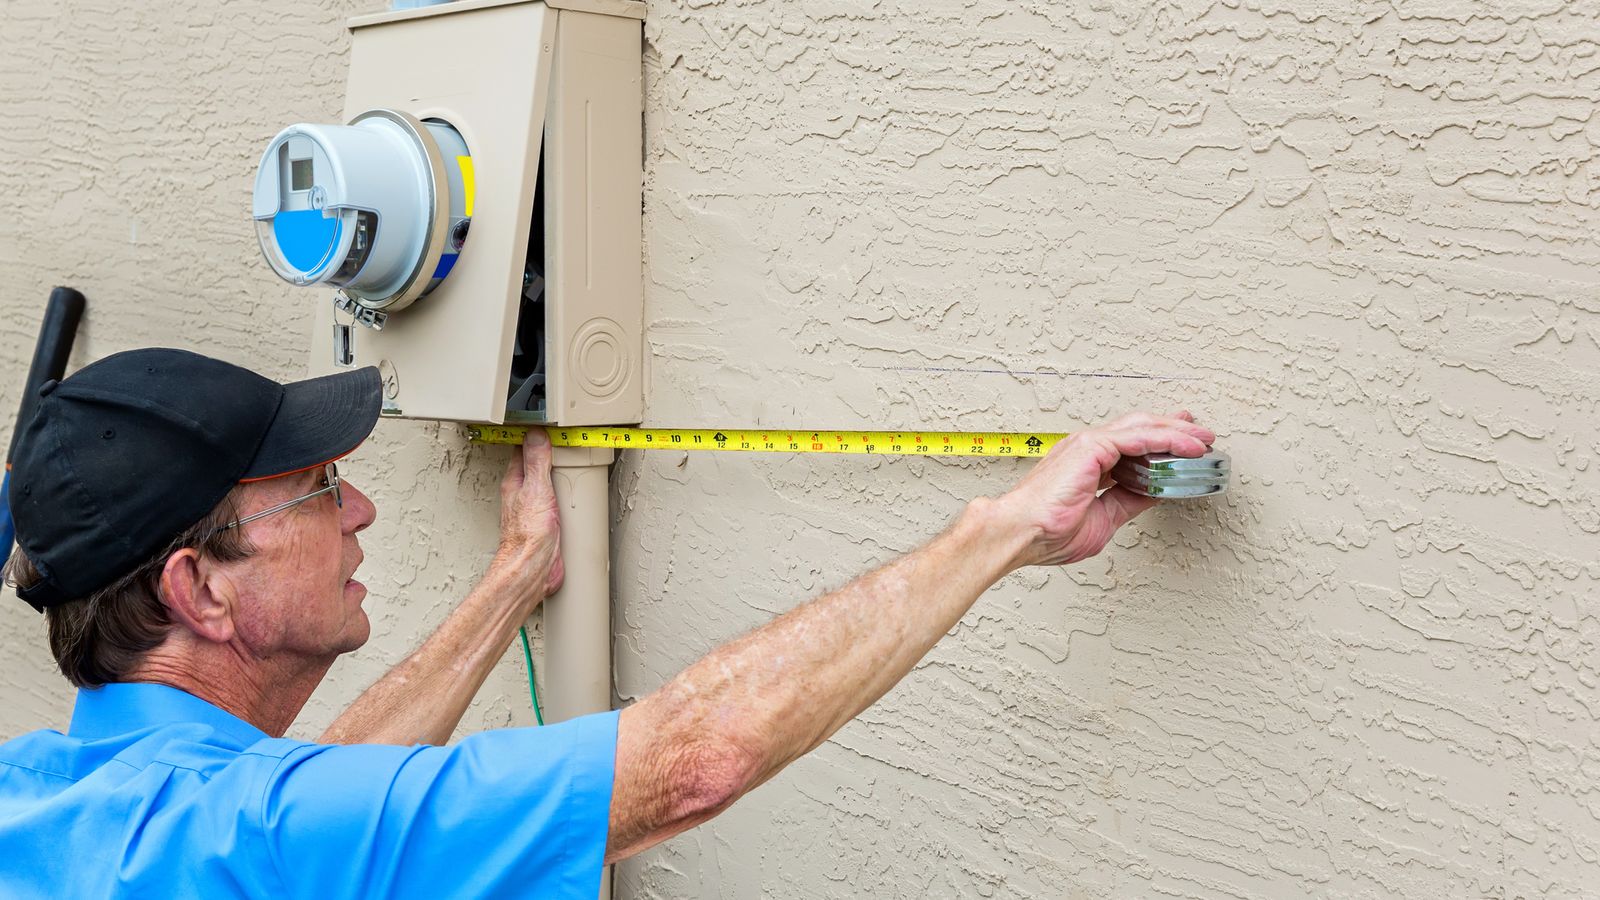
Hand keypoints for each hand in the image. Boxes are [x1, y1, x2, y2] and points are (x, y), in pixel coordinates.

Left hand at [495, 428, 564, 602]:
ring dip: (558, 472)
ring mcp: (535, 507)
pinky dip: (566, 493)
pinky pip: (557, 500)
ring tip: (569, 457)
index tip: (549, 422)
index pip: (524, 449)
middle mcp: (524, 493)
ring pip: (547, 482)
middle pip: (537, 464)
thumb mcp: (536, 490)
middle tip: (562, 435)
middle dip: (549, 451)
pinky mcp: (548, 522)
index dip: (536, 434)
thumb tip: (536, 434)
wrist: (533, 569)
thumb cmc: (528, 536)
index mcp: (516, 481)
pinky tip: (574, 492)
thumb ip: (537, 461)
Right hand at [994, 411, 1215, 568]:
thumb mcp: (1104, 519)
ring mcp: (1089, 444)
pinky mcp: (1092, 446)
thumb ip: (1129, 502)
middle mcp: (1088, 450)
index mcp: (1087, 466)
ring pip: (1143, 428)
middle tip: (1200, 432)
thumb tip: (1156, 494)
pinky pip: (1138, 437)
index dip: (1160, 443)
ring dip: (1177, 432)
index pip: (1131, 447)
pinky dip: (1167, 439)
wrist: (1021, 531)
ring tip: (1203, 438)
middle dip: (1173, 428)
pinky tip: (1188, 446)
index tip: (1183, 444)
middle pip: (1140, 430)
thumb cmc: (1047, 531)